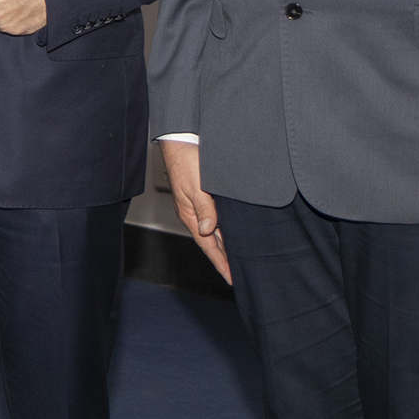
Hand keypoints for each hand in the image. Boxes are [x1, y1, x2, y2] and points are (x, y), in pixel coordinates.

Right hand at [162, 139, 230, 284]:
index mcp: (190, 215)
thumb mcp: (196, 186)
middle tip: (239, 274)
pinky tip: (232, 231)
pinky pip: (215, 219)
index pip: (208, 246)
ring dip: (226, 245)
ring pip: (215, 231)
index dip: (221, 263)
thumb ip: (204, 209)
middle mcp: (194, 214)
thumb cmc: (186, 161)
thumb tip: (207, 231)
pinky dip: (224, 229)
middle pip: (212, 242)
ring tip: (239, 258)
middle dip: (224, 259)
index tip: (232, 278)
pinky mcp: (202, 196)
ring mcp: (197, 205)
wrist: (180, 140)